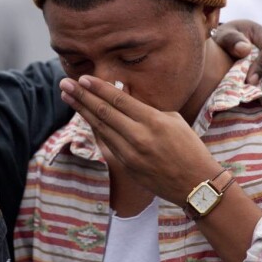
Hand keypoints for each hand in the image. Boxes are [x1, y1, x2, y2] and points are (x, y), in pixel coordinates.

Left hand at [59, 75, 221, 205]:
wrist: (196, 184)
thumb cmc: (189, 148)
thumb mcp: (173, 120)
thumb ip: (147, 110)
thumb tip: (124, 99)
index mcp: (153, 121)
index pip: (118, 99)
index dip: (98, 88)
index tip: (82, 78)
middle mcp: (138, 136)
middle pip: (103, 112)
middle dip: (81, 96)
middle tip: (65, 84)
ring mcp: (130, 154)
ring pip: (100, 128)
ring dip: (82, 111)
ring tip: (68, 97)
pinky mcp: (126, 166)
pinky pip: (106, 143)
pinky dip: (94, 128)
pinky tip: (84, 117)